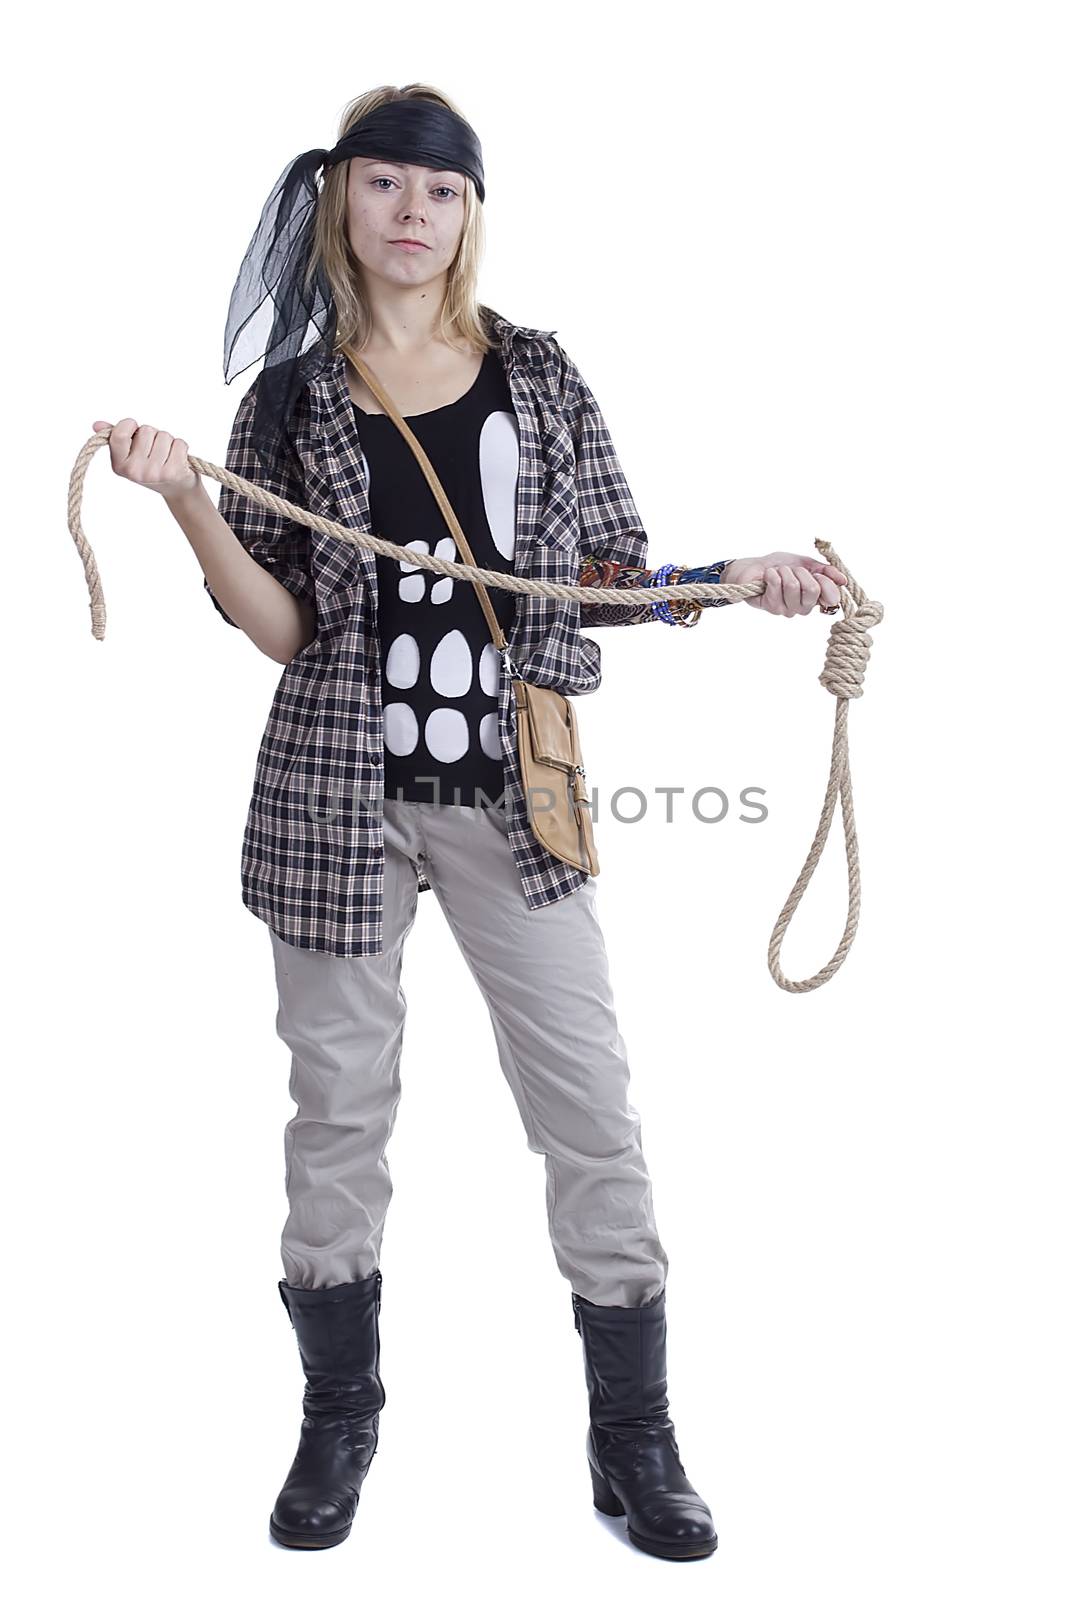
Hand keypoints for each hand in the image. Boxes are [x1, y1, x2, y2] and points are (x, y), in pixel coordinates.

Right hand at [91, 418, 198, 499]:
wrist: (176, 487)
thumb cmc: (152, 464)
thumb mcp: (130, 453)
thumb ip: (116, 437)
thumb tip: (97, 424)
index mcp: (119, 465)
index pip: (119, 434)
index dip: (129, 424)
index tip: (134, 428)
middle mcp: (135, 471)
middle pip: (145, 430)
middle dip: (152, 434)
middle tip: (154, 450)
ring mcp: (154, 473)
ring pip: (163, 435)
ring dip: (167, 441)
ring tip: (166, 455)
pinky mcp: (174, 472)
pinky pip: (179, 443)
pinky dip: (180, 447)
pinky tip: (177, 459)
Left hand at [722, 552, 846, 616]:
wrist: (754, 567)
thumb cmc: (779, 566)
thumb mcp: (806, 564)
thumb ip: (826, 572)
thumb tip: (843, 580)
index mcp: (814, 599)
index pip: (831, 597)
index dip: (826, 582)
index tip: (816, 573)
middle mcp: (803, 608)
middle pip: (813, 590)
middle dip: (801, 573)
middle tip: (791, 570)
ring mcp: (787, 610)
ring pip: (793, 586)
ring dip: (784, 572)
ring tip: (777, 572)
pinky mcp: (771, 607)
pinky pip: (777, 584)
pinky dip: (772, 574)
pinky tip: (767, 576)